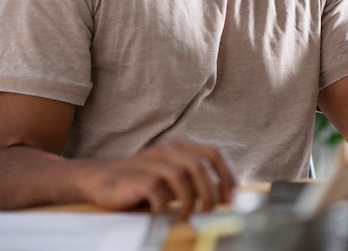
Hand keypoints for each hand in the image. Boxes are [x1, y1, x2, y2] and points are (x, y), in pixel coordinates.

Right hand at [77, 141, 234, 218]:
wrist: (101, 180)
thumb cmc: (140, 182)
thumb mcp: (170, 178)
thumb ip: (192, 182)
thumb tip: (223, 199)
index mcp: (179, 148)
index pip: (212, 153)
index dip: (226, 175)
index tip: (230, 198)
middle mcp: (167, 151)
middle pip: (200, 166)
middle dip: (210, 192)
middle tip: (209, 212)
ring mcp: (151, 162)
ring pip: (182, 176)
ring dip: (190, 201)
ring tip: (187, 217)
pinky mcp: (137, 177)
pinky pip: (159, 191)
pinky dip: (166, 206)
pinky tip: (165, 216)